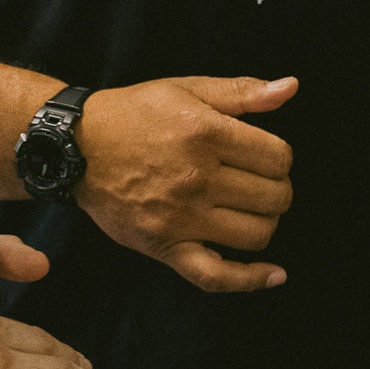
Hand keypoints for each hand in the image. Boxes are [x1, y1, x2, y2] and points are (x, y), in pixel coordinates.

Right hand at [74, 76, 297, 292]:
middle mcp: (196, 177)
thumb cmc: (136, 112)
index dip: (280, 156)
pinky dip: (249, 280)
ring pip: (255, 234)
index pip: (277, 157)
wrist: (78, 145)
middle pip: (273, 197)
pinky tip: (274, 274)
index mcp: (205, 133)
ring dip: (266, 221)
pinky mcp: (165, 247)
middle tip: (259, 180)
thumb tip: (291, 87)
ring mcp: (181, 217)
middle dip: (278, 188)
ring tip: (252, 207)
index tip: (265, 154)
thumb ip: (242, 91)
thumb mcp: (188, 88)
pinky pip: (216, 276)